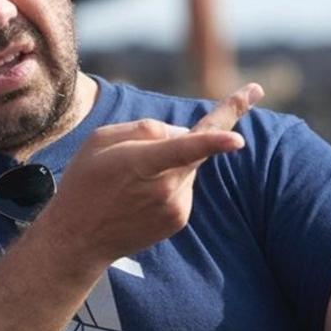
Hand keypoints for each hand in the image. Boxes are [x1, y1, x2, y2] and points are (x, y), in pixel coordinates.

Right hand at [38, 83, 263, 270]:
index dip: (213, 142)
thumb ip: (143, 129)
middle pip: (198, 147)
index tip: (238, 139)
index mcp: (142, 164)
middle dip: (209, 129)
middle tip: (252, 91)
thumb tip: (182, 133)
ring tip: (132, 178)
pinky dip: (169, 180)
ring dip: (172, 161)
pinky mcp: (179, 219)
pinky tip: (139, 194)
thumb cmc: (84, 183)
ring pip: (189, 165)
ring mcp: (175, 207)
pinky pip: (184, 185)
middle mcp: (164, 188)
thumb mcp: (100, 141)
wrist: (78, 239)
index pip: (183, 150)